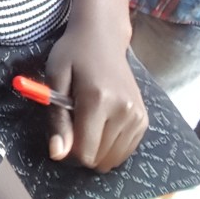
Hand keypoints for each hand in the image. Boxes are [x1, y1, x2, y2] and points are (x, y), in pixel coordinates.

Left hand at [45, 23, 147, 171]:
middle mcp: (123, 111)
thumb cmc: (73, 54)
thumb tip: (57, 155)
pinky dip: (110, 146)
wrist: (103, 37)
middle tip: (73, 123)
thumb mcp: (56, 79)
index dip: (67, 150)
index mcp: (98, 99)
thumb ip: (57, 119)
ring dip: (96, 149)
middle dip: (81, 150)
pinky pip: (124, 152)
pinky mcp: (144, 120)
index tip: (62, 131)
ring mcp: (137, 116)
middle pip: (99, 160)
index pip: (84, 152)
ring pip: (112, 160)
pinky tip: (102, 123)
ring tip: (88, 120)